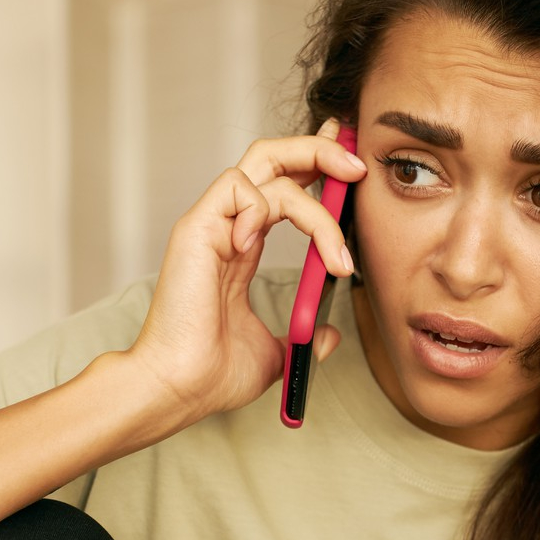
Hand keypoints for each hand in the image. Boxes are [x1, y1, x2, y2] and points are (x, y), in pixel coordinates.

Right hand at [125, 118, 363, 423]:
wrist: (180, 389)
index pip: (282, 185)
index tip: (352, 166)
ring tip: (336, 248)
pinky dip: (261, 209)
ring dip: (313, 199)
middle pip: (274, 156)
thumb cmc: (211, 373)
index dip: (317, 166)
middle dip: (321, 150)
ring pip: (265, 165)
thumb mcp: (275, 352)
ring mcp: (212, 224)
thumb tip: (329, 334)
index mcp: (242, 245)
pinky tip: (257, 249)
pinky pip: (237, 188)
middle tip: (358, 168)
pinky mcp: (197, 228)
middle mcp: (227, 226)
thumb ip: (303, 335)